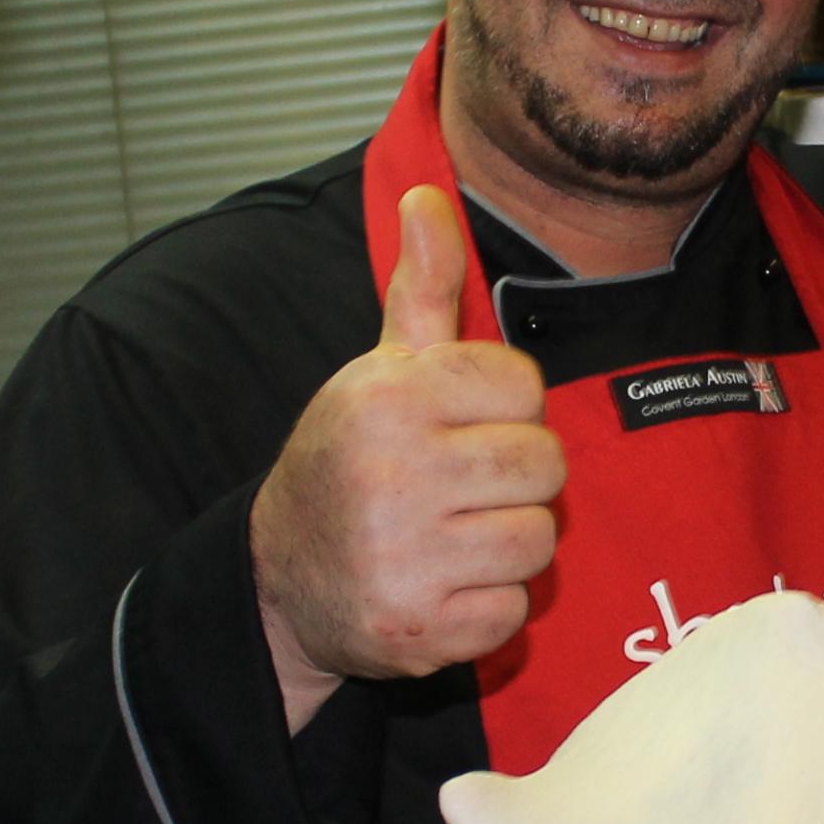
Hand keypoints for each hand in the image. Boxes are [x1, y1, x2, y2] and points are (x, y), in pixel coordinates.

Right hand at [249, 187, 563, 726]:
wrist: (280, 579)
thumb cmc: (351, 460)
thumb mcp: (380, 370)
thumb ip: (422, 287)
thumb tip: (428, 192)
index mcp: (388, 396)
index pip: (525, 386)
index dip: (504, 409)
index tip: (461, 427)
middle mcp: (393, 471)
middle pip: (544, 465)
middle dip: (516, 479)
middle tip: (464, 489)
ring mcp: (404, 557)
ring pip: (537, 540)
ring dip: (507, 545)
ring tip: (455, 537)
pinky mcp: (419, 631)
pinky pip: (513, 611)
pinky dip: (488, 607)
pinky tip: (443, 587)